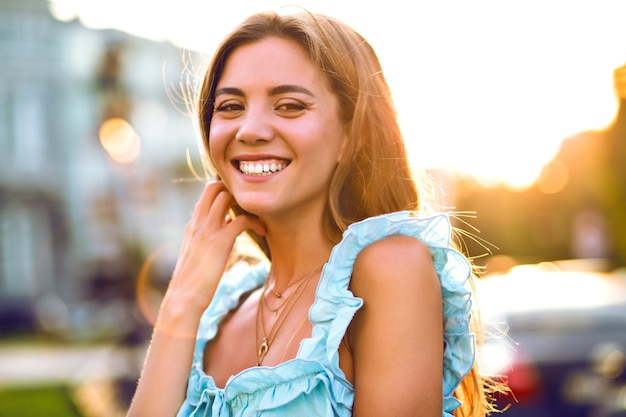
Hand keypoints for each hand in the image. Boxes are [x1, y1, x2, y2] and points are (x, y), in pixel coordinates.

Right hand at [166, 181, 264, 312]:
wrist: (183, 299)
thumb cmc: (192, 281)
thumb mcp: (198, 253)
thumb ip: (209, 237)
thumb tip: (226, 226)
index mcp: (192, 225)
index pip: (206, 194)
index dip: (224, 191)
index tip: (240, 203)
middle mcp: (198, 223)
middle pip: (213, 186)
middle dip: (234, 189)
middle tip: (251, 205)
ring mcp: (208, 231)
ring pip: (226, 197)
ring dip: (246, 203)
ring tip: (258, 215)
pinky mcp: (220, 242)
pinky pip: (242, 220)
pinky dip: (255, 222)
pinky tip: (262, 231)